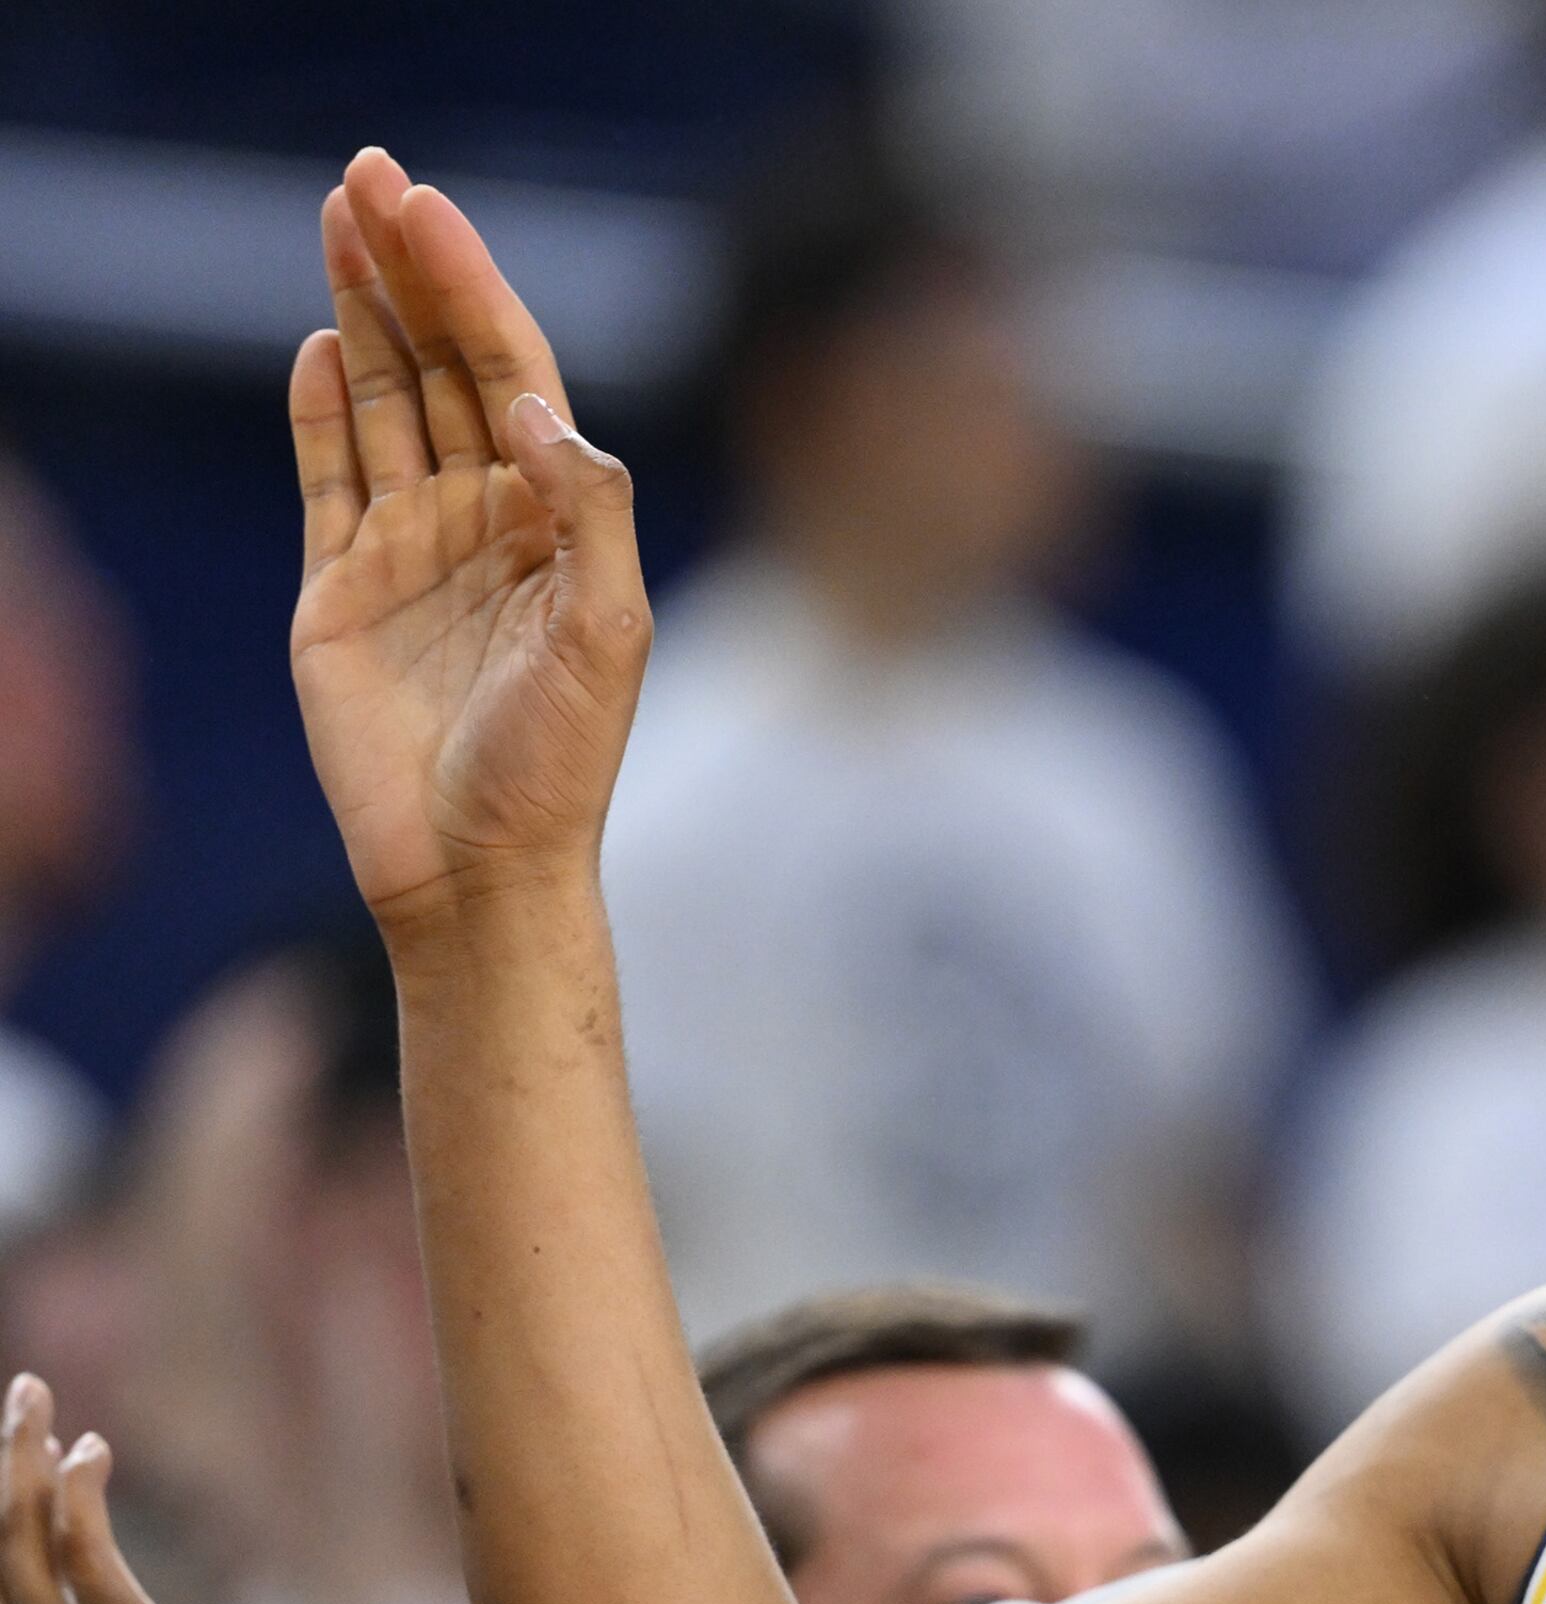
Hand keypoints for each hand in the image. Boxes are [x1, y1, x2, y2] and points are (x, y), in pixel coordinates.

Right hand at [288, 147, 649, 929]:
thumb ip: (591, 514)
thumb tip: (536, 410)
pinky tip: (317, 345)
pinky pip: (327, 480)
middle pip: (440, 365)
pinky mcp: (340, 592)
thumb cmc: (562, 766)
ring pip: (382, 403)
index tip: (428, 208)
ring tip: (340, 223)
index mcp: (556, 518)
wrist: (480, 868)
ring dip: (362, 314)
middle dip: (408, 271)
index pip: (510, 371)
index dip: (470, 285)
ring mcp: (409, 550)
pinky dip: (319, 413)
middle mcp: (485, 519)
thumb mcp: (609, 635)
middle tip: (368, 174)